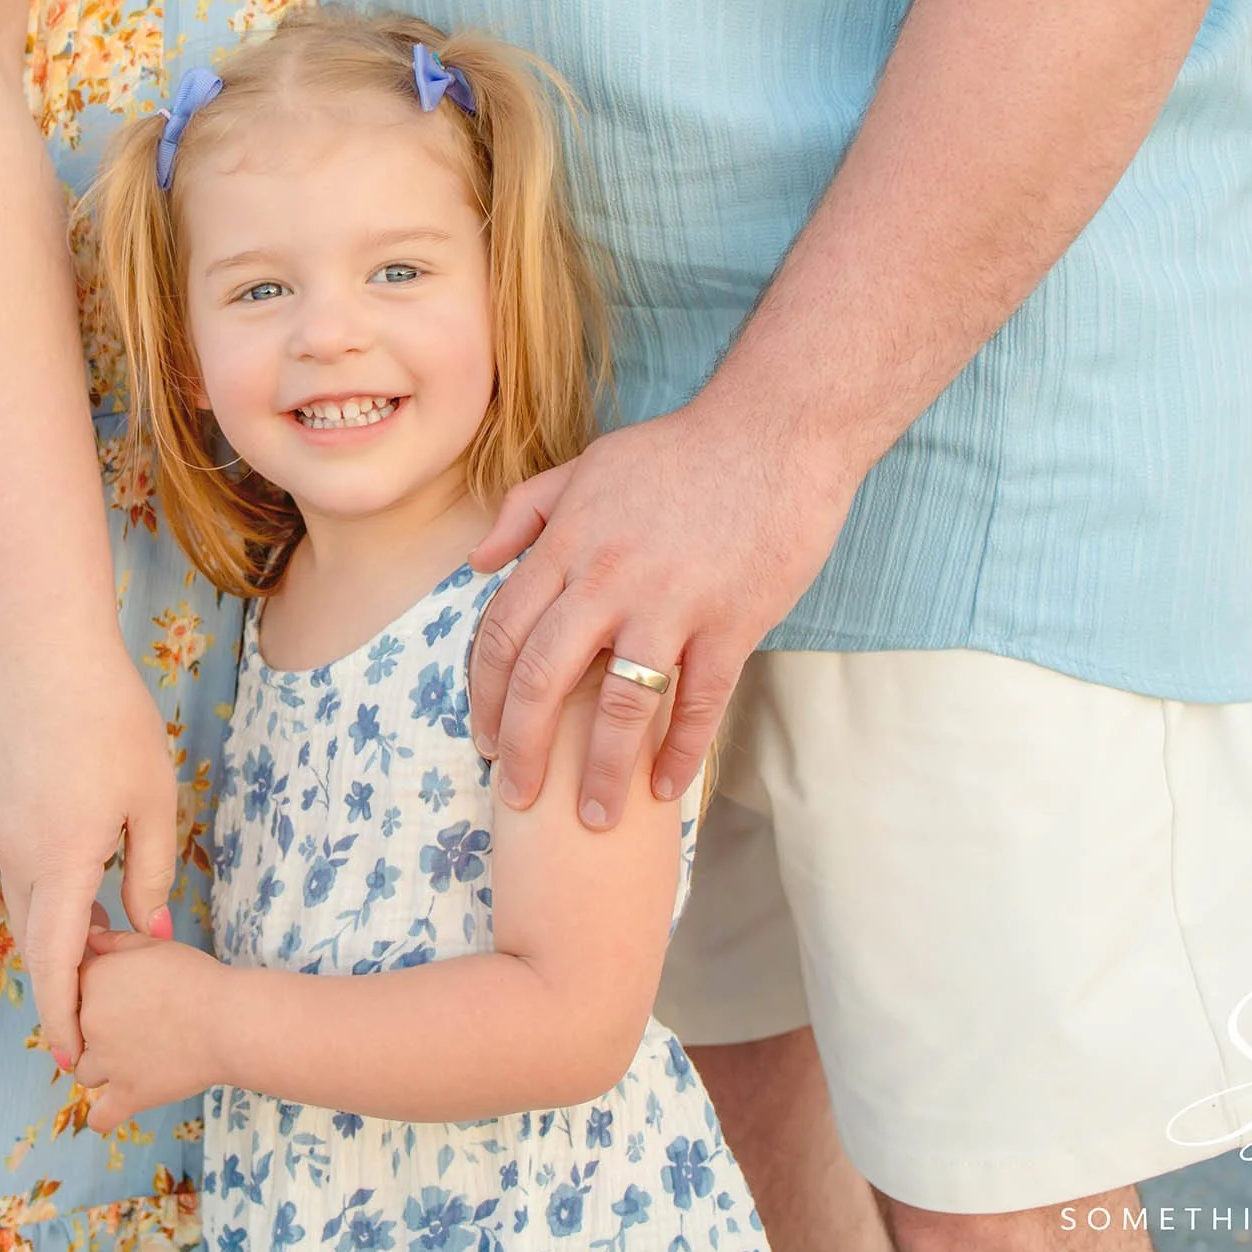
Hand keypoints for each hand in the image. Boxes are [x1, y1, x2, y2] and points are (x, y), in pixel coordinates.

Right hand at [0, 641, 181, 1071]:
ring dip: (56, 944)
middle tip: (95, 1022)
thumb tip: (150, 930)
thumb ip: (149, 871)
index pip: (56, 965)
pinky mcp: (2, 811)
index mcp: (59, 867)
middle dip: (59, 990)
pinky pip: (20, 878)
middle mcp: (19, 860)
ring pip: (25, 911)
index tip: (70, 1059)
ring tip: (101, 962)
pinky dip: (47, 904)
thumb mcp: (152, 800)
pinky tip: (83, 897)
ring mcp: (4, 835)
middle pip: (34, 947)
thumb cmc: (110, 721)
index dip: (63, 1017)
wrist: (46, 654)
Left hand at [75, 929, 229, 1132]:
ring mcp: (107, 1062)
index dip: (97, 988)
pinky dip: (104, 1116)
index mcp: (94, 980)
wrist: (227, 1020)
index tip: (120, 993)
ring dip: (102, 1066)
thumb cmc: (196, 977)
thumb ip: (115, 941)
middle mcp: (90, 1021)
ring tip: (133, 1057)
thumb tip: (89, 937)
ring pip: (85, 1071)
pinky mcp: (128, 1095)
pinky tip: (113, 1108)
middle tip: (134, 1023)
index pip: (75, 985)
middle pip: (77, 1028)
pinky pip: (101, 1117)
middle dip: (99, 1027)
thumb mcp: (153, 945)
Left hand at [467, 404, 859, 827]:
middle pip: (542, 680)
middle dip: (522, 748)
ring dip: (600, 772)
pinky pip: (698, 703)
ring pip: (617, 706)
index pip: (503, 632)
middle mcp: (606, 580)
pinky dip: (681, 752)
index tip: (486, 736)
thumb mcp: (587, 466)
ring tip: (594, 818)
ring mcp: (670, 605)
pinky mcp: (730, 623)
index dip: (485, 693)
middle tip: (517, 795)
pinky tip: (666, 787)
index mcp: (567, 544)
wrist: (775, 433)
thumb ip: (525, 511)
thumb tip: (476, 564)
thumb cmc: (680, 451)